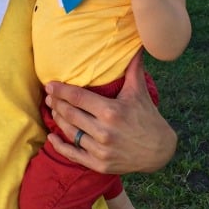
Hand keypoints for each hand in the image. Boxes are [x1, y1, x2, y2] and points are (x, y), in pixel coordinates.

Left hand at [44, 51, 176, 174]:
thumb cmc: (147, 117)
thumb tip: (137, 43)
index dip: (61, 91)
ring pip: (70, 132)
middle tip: (48, 96)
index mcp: (111, 112)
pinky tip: (51, 137)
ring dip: (58, 120)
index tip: (49, 85)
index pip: (78, 98)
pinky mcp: (99, 165)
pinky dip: (60, 146)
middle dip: (56, 104)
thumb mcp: (139, 91)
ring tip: (52, 110)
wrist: (160, 151)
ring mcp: (101, 150)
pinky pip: (73, 154)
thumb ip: (133, 68)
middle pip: (70, 114)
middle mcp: (104, 132)